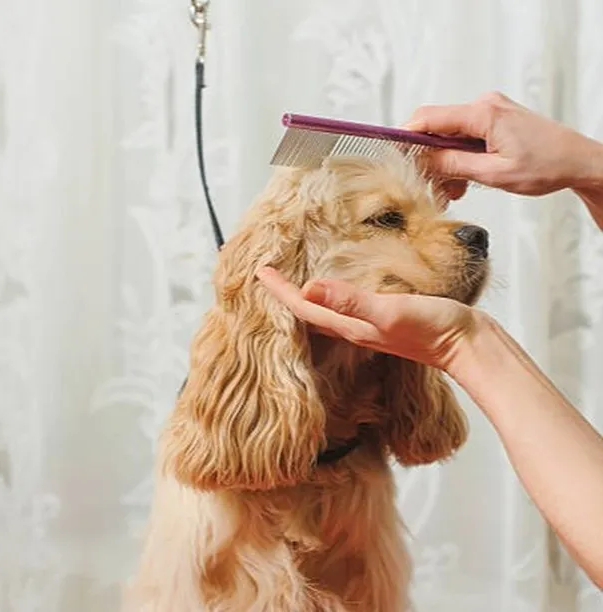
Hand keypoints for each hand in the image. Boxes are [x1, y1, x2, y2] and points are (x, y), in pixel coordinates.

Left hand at [256, 267, 478, 370]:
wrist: (469, 345)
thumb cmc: (434, 329)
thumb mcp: (390, 312)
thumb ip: (351, 301)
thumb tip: (310, 287)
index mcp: (350, 326)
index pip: (304, 306)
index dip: (280, 289)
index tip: (260, 271)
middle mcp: (354, 328)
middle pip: (309, 312)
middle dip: (285, 295)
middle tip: (268, 277)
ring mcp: (369, 326)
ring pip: (326, 311)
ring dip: (306, 297)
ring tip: (292, 282)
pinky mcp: (385, 320)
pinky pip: (347, 308)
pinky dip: (333, 296)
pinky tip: (337, 290)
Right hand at [406, 91, 602, 197]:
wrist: (577, 161)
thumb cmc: (547, 165)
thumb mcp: (495, 173)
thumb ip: (455, 165)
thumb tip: (424, 161)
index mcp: (483, 113)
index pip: (429, 118)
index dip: (406, 136)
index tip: (393, 156)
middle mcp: (484, 106)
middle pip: (436, 129)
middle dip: (429, 160)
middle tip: (430, 187)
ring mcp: (489, 112)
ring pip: (449, 138)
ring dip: (445, 165)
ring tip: (453, 191)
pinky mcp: (493, 121)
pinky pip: (463, 139)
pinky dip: (459, 160)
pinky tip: (463, 181)